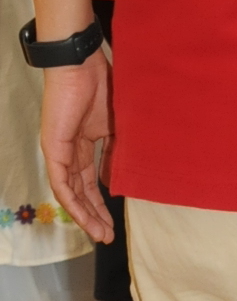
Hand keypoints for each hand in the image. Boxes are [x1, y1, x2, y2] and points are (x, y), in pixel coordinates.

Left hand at [40, 52, 114, 241]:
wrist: (81, 65)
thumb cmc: (102, 85)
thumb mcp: (116, 125)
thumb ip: (117, 150)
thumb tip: (119, 176)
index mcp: (84, 144)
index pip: (91, 181)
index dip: (103, 202)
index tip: (116, 221)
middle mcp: (69, 152)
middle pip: (81, 192)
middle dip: (95, 215)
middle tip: (108, 235)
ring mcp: (60, 152)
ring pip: (70, 193)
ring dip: (85, 215)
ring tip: (100, 234)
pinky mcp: (54, 150)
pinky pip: (62, 182)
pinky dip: (73, 201)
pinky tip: (84, 217)